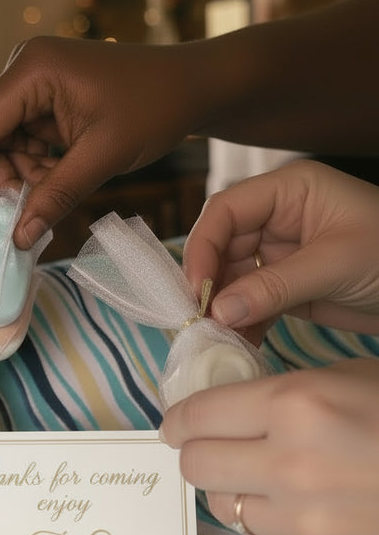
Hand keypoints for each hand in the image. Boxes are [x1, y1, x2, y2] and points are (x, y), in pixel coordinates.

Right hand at [0, 37, 195, 248]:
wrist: (196, 87)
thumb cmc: (157, 106)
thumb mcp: (103, 156)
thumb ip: (56, 196)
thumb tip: (17, 238)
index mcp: (32, 70)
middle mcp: (24, 71)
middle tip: (8, 223)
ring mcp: (34, 86)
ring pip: (4, 146)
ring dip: (19, 180)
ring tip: (43, 204)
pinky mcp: (46, 102)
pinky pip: (25, 144)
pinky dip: (36, 171)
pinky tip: (55, 187)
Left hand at [160, 358, 378, 534]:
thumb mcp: (342, 380)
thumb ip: (276, 394)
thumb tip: (217, 410)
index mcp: (295, 405)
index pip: (195, 416)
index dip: (179, 418)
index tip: (178, 423)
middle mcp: (289, 465)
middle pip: (196, 465)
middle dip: (198, 452)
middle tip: (214, 446)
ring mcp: (303, 521)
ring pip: (224, 506)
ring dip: (235, 489)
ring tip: (266, 475)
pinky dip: (268, 522)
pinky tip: (299, 505)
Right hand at [183, 160, 378, 343]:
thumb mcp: (336, 264)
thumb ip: (274, 286)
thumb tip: (218, 311)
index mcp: (289, 191)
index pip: (226, 210)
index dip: (203, 245)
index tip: (197, 287)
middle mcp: (277, 218)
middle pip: (221, 246)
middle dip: (211, 283)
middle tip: (201, 319)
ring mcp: (280, 254)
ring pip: (231, 278)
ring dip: (223, 309)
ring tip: (218, 337)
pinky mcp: (286, 287)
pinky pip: (251, 303)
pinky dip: (243, 324)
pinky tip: (240, 343)